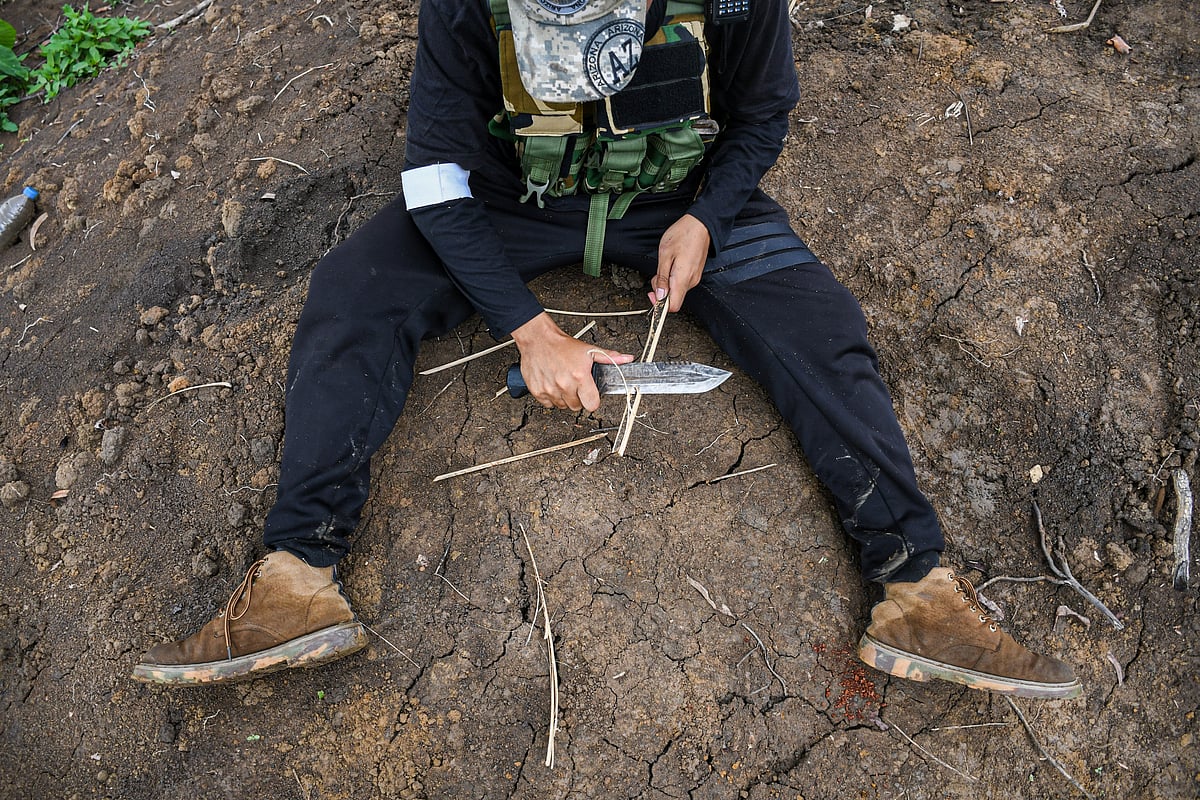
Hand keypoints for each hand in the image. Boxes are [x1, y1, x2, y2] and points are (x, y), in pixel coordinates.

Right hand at [510, 313, 633, 410]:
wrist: (539, 340)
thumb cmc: (563, 346)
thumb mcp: (589, 350)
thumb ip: (609, 358)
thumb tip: (627, 359)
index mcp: (580, 376)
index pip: (592, 404)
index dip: (592, 400)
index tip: (590, 395)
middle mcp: (564, 385)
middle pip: (577, 407)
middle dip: (578, 398)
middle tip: (575, 386)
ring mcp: (550, 389)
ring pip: (562, 406)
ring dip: (564, 398)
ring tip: (563, 383)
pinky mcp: (537, 391)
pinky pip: (548, 404)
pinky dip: (551, 398)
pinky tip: (553, 385)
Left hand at [647, 214, 709, 312]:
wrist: (700, 224)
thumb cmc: (683, 235)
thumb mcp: (665, 255)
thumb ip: (662, 278)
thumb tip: (660, 295)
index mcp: (682, 278)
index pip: (673, 306)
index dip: (660, 304)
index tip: (652, 295)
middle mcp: (691, 281)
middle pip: (673, 298)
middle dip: (661, 290)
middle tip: (657, 274)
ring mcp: (694, 278)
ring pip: (676, 290)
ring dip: (667, 283)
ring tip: (665, 265)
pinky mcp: (695, 273)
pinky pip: (681, 283)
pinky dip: (673, 278)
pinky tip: (671, 265)